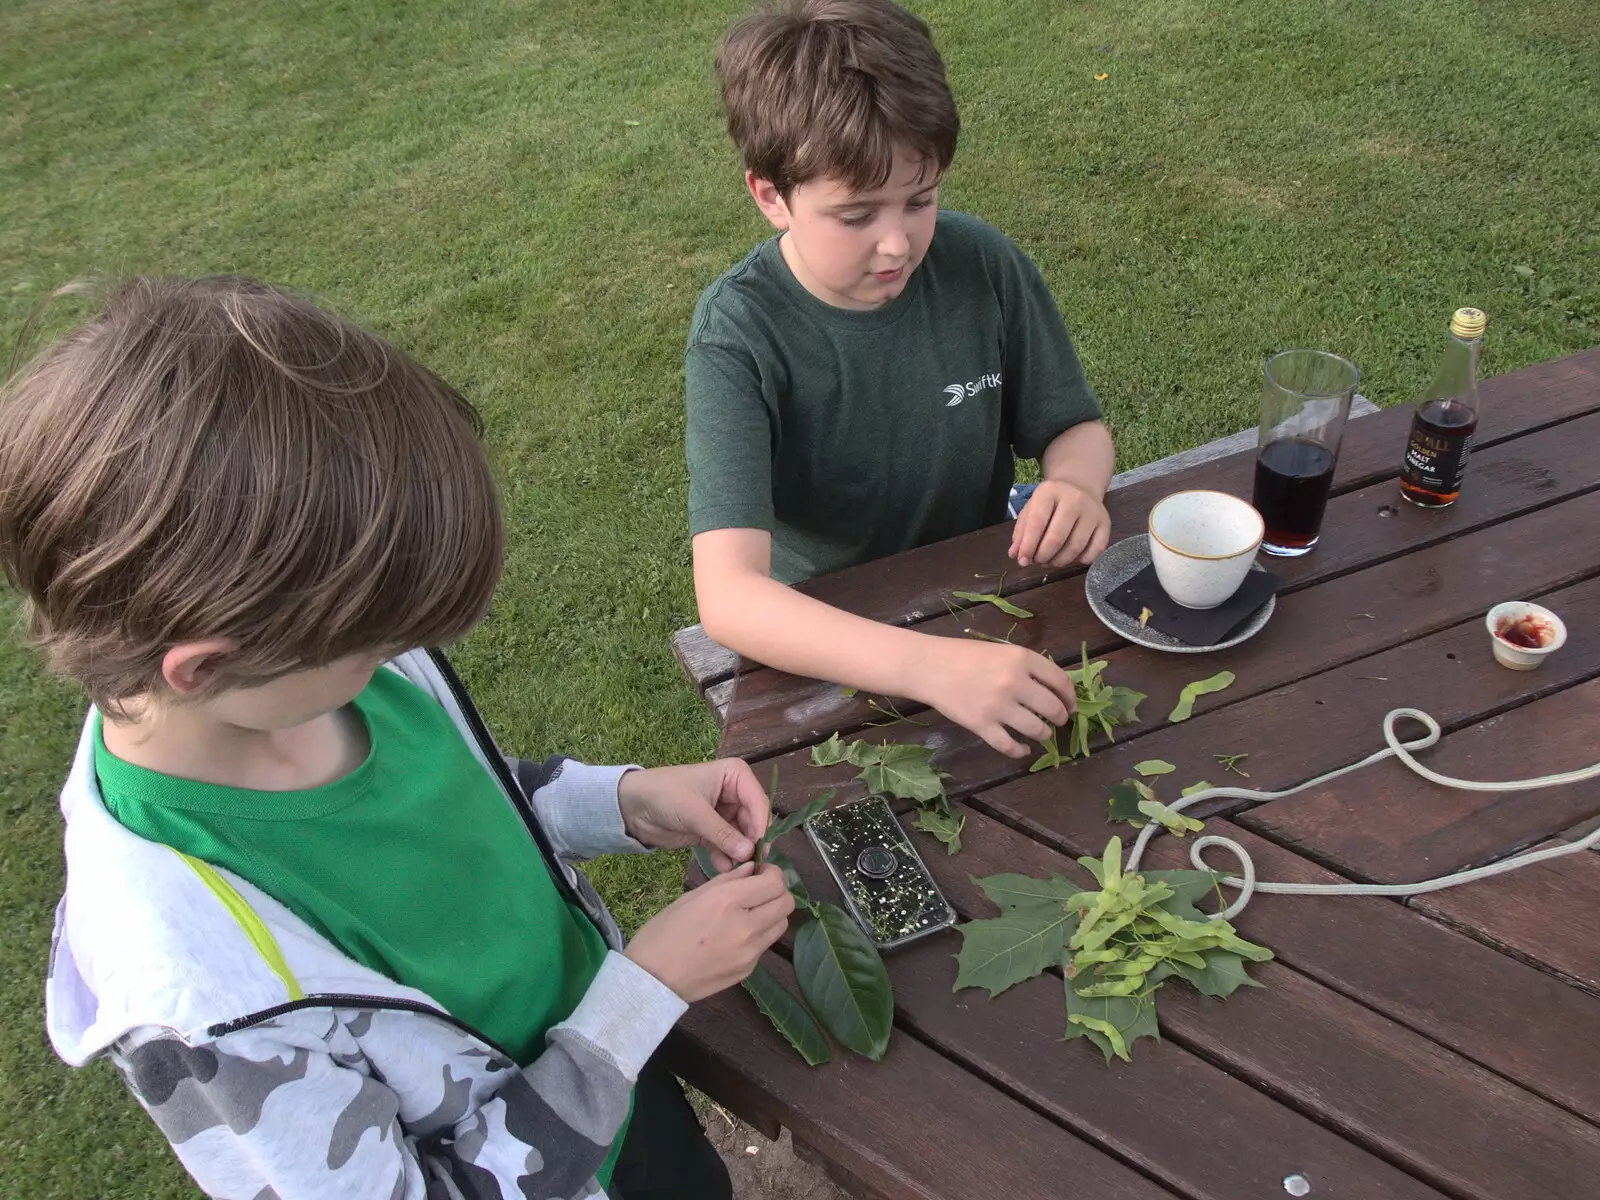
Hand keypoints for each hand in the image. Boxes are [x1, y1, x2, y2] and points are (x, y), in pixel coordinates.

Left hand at [618, 760, 769, 871]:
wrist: (631, 807)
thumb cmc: (664, 795)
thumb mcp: (694, 812)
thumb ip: (722, 833)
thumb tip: (749, 852)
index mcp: (735, 776)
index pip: (758, 801)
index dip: (760, 825)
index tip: (759, 848)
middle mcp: (734, 793)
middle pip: (753, 821)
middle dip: (751, 842)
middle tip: (752, 864)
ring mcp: (724, 814)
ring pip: (742, 836)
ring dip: (739, 853)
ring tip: (738, 869)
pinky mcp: (712, 832)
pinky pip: (727, 846)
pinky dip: (726, 857)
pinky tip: (723, 867)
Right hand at [624, 864, 794, 1001]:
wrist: (653, 980)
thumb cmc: (663, 933)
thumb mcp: (691, 897)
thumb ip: (727, 881)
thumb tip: (751, 868)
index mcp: (728, 901)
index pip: (774, 882)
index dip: (771, 873)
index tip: (759, 873)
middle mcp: (746, 926)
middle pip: (786, 903)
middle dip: (776, 892)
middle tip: (758, 891)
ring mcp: (750, 952)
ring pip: (781, 925)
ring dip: (772, 913)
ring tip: (749, 913)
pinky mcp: (749, 970)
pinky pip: (764, 945)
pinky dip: (758, 935)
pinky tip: (735, 936)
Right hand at [910, 637, 1076, 757]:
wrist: (928, 666)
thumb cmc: (963, 655)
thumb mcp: (1001, 651)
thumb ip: (1026, 666)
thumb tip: (1053, 688)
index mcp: (1022, 659)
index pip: (1060, 681)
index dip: (1070, 696)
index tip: (1071, 705)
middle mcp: (1015, 682)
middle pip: (1052, 708)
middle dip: (1060, 717)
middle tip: (1058, 721)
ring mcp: (999, 706)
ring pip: (1036, 729)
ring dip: (1044, 734)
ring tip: (1042, 733)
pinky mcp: (982, 725)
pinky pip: (1009, 746)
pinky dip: (1019, 751)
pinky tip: (1022, 749)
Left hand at [1009, 480, 1110, 567]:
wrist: (1080, 487)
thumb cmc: (1051, 503)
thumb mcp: (1031, 509)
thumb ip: (1021, 532)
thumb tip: (1016, 555)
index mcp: (1050, 491)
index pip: (1037, 522)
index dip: (1028, 545)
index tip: (1022, 560)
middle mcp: (1074, 499)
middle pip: (1056, 537)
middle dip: (1043, 556)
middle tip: (1037, 561)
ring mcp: (1093, 511)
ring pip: (1075, 547)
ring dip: (1059, 562)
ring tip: (1050, 561)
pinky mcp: (1105, 524)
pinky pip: (1094, 551)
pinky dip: (1080, 561)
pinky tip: (1071, 558)